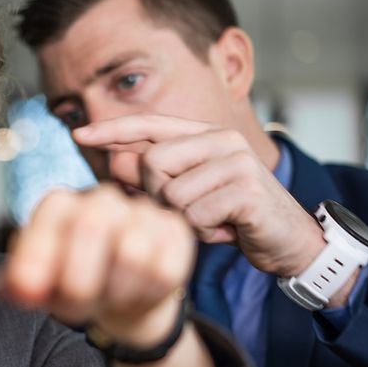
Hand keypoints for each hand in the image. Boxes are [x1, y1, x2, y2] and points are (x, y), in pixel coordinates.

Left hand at [4, 185, 212, 366]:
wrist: (123, 297)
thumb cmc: (76, 284)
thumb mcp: (41, 287)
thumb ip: (23, 285)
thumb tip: (16, 289)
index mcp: (61, 204)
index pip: (52, 215)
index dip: (39, 256)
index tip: (29, 293)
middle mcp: (102, 198)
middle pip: (92, 225)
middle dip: (79, 280)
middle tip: (75, 307)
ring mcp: (142, 212)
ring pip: (133, 253)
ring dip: (116, 292)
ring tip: (107, 299)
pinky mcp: (175, 232)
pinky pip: (165, 268)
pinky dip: (147, 293)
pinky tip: (136, 294)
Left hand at [73, 115, 325, 279]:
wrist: (290, 242)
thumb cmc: (234, 217)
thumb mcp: (189, 197)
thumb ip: (154, 180)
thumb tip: (113, 164)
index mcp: (205, 135)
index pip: (150, 125)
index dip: (112, 130)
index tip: (77, 134)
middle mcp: (221, 140)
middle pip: (152, 162)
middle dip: (157, 196)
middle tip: (187, 211)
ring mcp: (237, 162)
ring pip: (171, 193)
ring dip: (184, 220)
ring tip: (210, 222)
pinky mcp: (247, 190)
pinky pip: (195, 216)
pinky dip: (203, 232)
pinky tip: (225, 230)